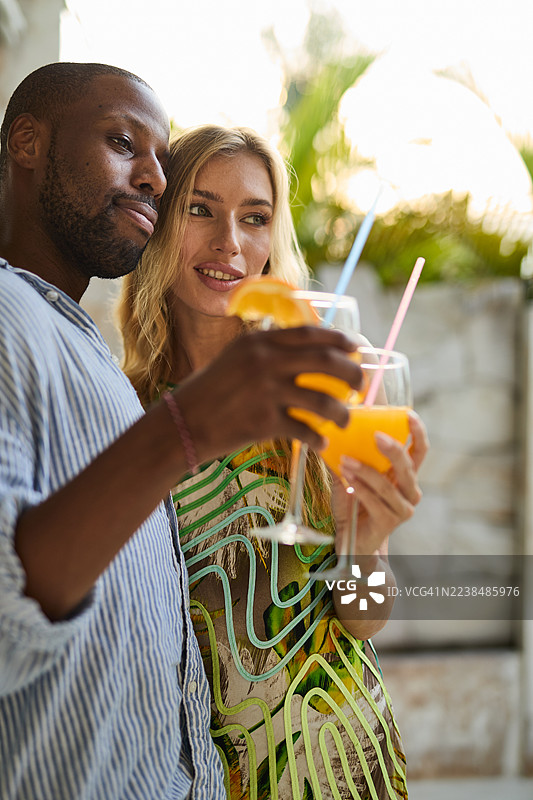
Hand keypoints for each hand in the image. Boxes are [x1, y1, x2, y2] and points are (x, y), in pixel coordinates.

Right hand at [174, 326, 362, 461]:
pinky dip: (318, 439)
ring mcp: (267, 392)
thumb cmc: (209, 391)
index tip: (355, 347)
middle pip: (326, 363)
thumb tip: (300, 351)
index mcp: (259, 342)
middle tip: (360, 384)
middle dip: (352, 373)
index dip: (337, 340)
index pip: (309, 334)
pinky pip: (305, 430)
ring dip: (341, 412)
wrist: (183, 422)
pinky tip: (323, 444)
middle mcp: (266, 362)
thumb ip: (265, 350)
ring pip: (322, 400)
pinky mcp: (265, 422)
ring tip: (345, 420)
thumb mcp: (234, 357)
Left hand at [333, 411, 428, 556]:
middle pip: (408, 465)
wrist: (350, 540)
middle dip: (393, 449)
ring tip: (346, 460)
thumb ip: (346, 455)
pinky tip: (347, 477)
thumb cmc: (352, 505)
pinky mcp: (389, 522)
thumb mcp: (348, 476)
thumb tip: (331, 431)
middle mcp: (409, 491)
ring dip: (365, 470)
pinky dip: (359, 487)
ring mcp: (402, 508)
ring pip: (387, 484)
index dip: (418, 432)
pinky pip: (374, 501)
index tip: (409, 414)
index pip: (419, 451)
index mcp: (404, 476)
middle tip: (375, 436)